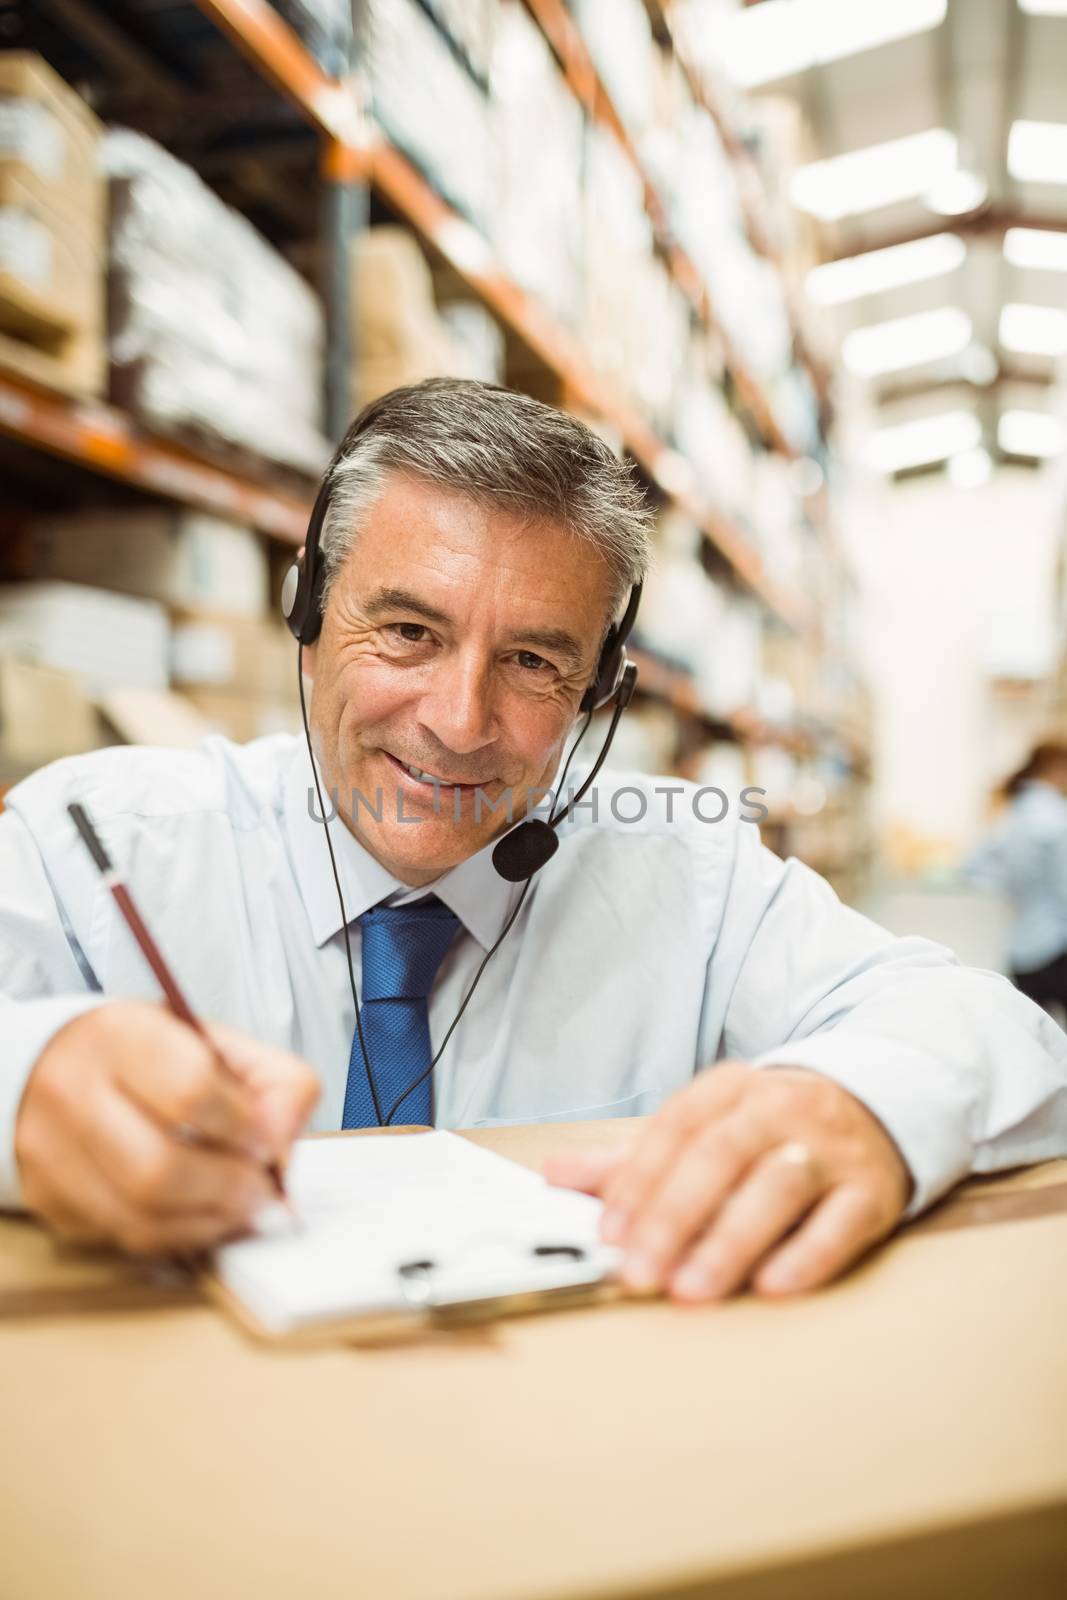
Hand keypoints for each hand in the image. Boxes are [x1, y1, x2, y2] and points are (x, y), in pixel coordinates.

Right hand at [15, 1002, 319, 1255]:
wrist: (53, 1063)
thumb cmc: (148, 1055)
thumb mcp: (216, 1041)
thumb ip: (274, 1081)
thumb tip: (282, 1145)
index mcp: (119, 1035)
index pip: (191, 1091)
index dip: (243, 1127)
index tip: (267, 1140)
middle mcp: (71, 1091)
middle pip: (159, 1169)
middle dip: (229, 1190)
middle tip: (263, 1191)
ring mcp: (50, 1152)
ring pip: (140, 1218)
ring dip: (209, 1222)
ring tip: (241, 1207)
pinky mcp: (49, 1200)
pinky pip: (124, 1238)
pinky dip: (178, 1235)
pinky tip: (201, 1214)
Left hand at [545, 1063, 911, 1300]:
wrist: (878, 1105)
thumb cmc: (771, 1128)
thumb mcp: (703, 1129)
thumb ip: (631, 1158)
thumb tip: (554, 1174)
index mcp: (732, 1089)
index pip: (677, 1128)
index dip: (638, 1182)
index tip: (608, 1234)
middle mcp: (781, 1108)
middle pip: (721, 1155)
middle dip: (675, 1216)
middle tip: (641, 1273)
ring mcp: (830, 1147)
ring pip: (778, 1185)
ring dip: (731, 1238)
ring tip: (693, 1288)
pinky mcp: (872, 1189)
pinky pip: (841, 1222)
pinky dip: (806, 1254)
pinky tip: (771, 1285)